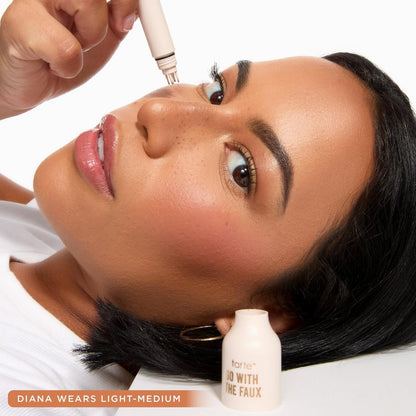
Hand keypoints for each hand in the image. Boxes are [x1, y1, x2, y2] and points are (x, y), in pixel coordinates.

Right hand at [0, 0, 137, 118]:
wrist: (24, 81)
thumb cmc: (59, 57)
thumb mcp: (99, 38)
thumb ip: (118, 19)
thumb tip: (135, 8)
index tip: (124, 21)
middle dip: (107, 20)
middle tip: (89, 40)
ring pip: (89, 4)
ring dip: (89, 40)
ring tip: (69, 50)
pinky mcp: (19, 22)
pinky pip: (66, 48)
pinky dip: (68, 67)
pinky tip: (51, 63)